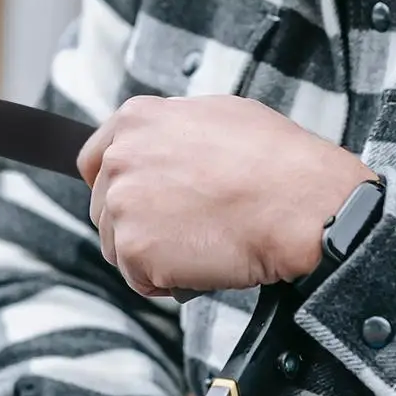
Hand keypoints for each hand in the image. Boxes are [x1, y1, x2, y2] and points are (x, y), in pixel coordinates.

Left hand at [77, 95, 372, 296]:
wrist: (301, 205)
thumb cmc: (276, 161)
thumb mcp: (219, 114)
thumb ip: (172, 131)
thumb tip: (163, 147)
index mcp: (137, 120)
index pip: (94, 159)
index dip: (114, 186)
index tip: (135, 203)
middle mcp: (121, 157)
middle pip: (104, 207)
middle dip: (138, 224)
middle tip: (187, 230)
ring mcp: (124, 203)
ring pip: (118, 246)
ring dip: (152, 255)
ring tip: (202, 244)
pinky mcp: (135, 248)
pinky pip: (139, 278)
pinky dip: (167, 280)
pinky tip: (202, 264)